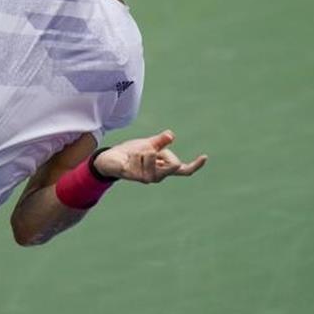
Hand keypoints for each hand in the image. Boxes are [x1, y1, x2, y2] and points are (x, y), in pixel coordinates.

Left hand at [93, 130, 207, 183]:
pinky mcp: (133, 176)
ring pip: (154, 157)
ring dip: (146, 150)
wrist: (109, 159)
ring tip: (136, 153)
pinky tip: (130, 157)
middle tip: (150, 150)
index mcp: (163, 168)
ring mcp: (145, 178)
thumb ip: (160, 141)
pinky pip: (140, 159)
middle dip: (166, 153)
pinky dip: (136, 153)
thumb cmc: (131, 153)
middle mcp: (157, 176)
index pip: (183, 170)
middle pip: (174, 164)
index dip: (195, 165)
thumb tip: (171, 135)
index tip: (204, 156)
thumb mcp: (148, 144)